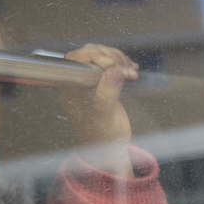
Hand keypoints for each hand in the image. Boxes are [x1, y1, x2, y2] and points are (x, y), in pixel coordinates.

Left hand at [60, 44, 138, 176]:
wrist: (108, 149)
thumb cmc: (100, 137)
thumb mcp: (104, 116)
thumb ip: (107, 93)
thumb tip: (113, 71)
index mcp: (70, 88)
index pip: (76, 60)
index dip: (94, 56)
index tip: (112, 64)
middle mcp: (77, 83)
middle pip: (90, 54)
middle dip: (111, 57)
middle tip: (126, 71)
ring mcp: (90, 82)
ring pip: (102, 57)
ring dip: (119, 60)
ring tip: (131, 74)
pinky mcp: (102, 83)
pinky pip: (110, 65)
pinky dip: (123, 64)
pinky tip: (132, 71)